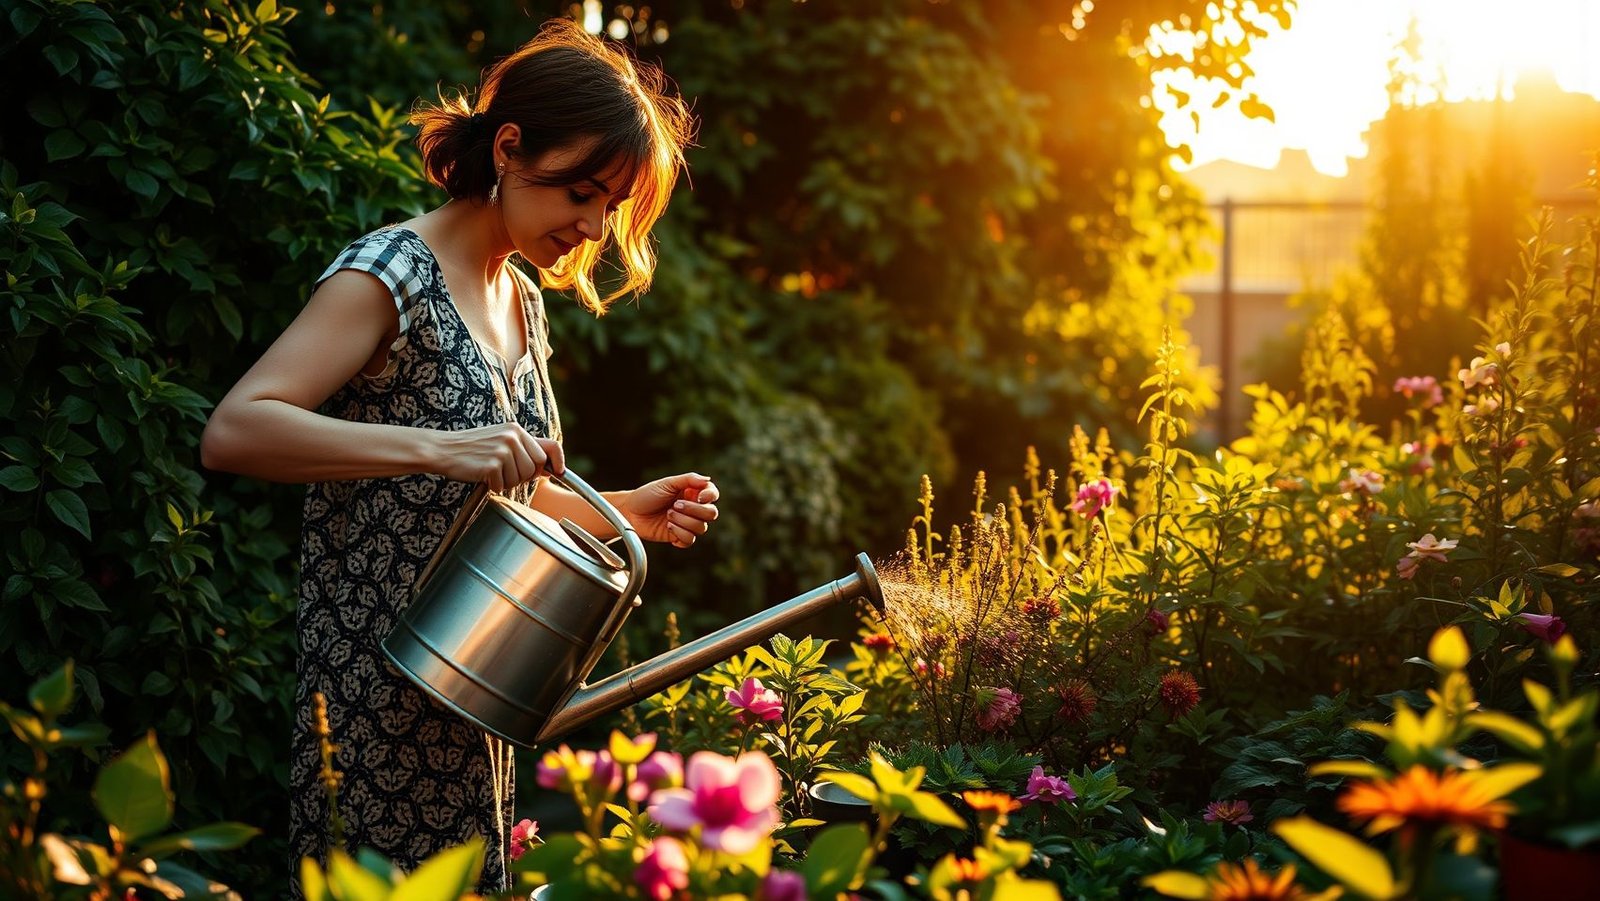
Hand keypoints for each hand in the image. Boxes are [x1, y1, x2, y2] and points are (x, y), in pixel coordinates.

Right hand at [432, 423, 563, 491]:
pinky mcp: (492, 464)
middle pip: (536, 468)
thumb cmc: (471, 449)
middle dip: (523, 476)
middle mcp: (513, 437)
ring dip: (506, 482)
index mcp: (517, 430)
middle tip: (503, 472)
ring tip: (490, 472)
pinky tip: (482, 476)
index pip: (550, 446)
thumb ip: (524, 450)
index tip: (560, 472)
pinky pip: (503, 485)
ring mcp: (503, 450)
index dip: (558, 461)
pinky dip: (493, 486)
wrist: (442, 449)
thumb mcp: (500, 440)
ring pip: (521, 479)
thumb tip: (549, 468)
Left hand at [619, 473, 719, 547]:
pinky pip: (690, 540)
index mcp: (692, 493)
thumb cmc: (647, 495)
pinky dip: (680, 534)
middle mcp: (693, 508)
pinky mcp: (680, 537)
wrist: (630, 512)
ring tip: (668, 515)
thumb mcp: (667, 483)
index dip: (709, 496)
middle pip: (711, 513)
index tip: (698, 497)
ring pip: (701, 528)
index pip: (713, 494)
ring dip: (683, 521)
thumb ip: (688, 479)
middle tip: (675, 505)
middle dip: (694, 510)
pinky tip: (668, 527)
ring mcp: (687, 523)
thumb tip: (707, 479)